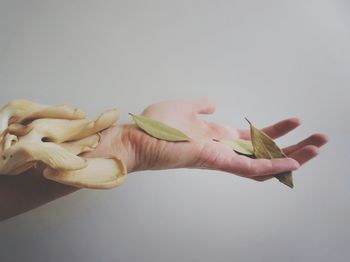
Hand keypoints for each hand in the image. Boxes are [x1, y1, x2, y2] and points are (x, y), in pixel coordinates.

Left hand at [87, 98, 327, 181]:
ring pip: (264, 163)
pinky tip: (293, 162)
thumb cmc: (157, 125)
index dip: (276, 133)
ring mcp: (222, 158)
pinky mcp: (217, 162)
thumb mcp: (185, 108)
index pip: (254, 139)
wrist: (138, 138)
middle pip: (265, 152)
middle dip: (293, 147)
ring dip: (291, 157)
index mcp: (219, 138)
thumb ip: (202, 106)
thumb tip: (214, 104)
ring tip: (316, 148)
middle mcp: (224, 151)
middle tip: (318, 140)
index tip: (295, 122)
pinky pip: (249, 168)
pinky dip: (272, 166)